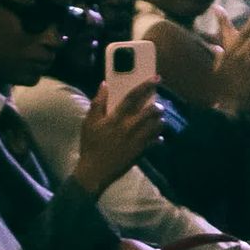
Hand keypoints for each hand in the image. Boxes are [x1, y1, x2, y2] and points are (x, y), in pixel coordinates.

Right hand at [73, 80, 163, 196]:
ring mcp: (137, 140)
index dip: (146, 86)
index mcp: (117, 117)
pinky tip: (157, 137)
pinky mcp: (141, 152)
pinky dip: (158, 138)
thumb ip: (98, 103)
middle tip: (159, 105)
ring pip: (157, 126)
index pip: (134, 97)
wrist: (95, 171)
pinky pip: (156, 142)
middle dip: (158, 106)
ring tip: (159, 119)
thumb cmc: (90, 145)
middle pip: (151, 111)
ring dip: (160, 121)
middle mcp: (130, 126)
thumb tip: (104, 84)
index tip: (157, 78)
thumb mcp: (89, 122)